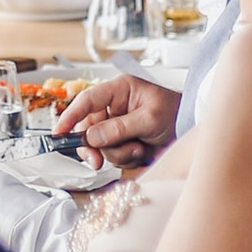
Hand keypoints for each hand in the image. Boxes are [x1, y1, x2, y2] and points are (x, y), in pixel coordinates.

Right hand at [56, 73, 177, 168]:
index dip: (70, 116)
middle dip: (95, 146)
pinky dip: (124, 158)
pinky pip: (111, 155)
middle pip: (88, 128)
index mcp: (119, 90)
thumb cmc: (176, 113)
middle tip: (97, 161)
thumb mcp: (150, 119)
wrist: (192, 129)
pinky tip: (140, 152)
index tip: (59, 133)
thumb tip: (91, 136)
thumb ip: (120, 127)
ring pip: (100, 146)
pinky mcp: (121, 141)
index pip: (87, 101)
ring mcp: (116, 125)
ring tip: (139, 148)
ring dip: (118, 153)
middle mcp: (113, 106)